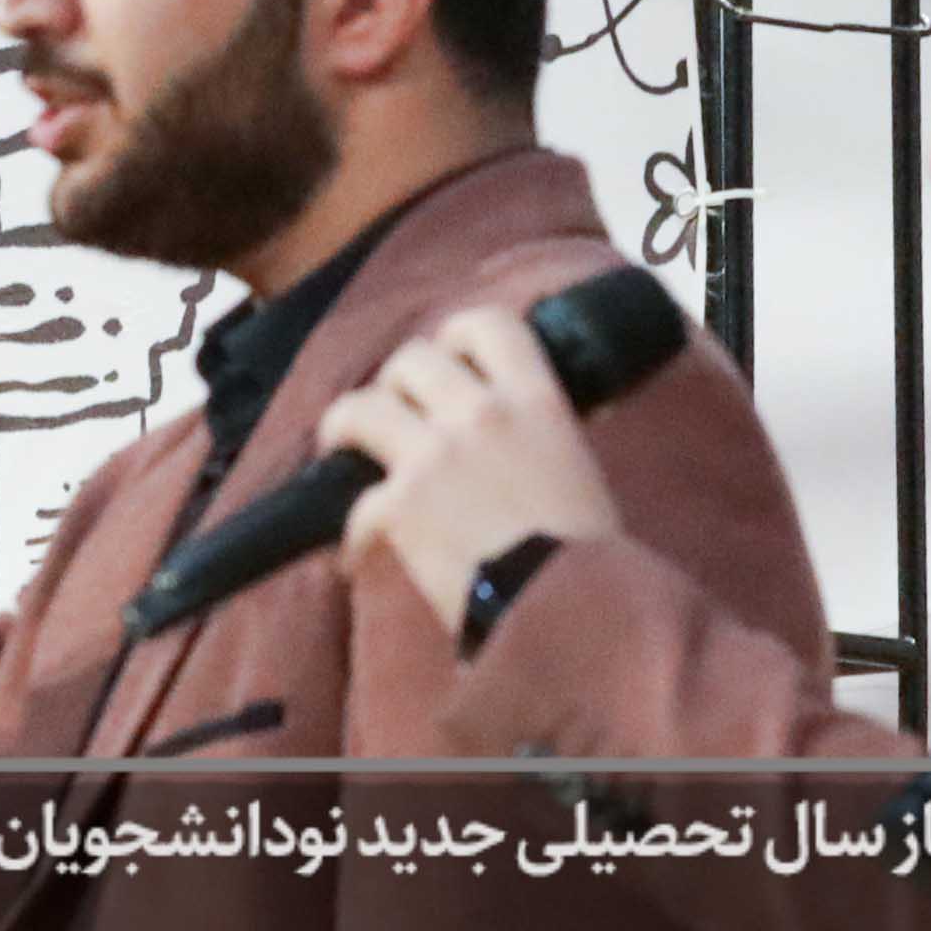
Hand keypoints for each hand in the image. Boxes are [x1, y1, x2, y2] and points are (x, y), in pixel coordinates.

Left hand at [322, 303, 629, 638]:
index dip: (456, 336)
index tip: (448, 359)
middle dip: (396, 384)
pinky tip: (357, 558)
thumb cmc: (587, 547)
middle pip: (412, 360)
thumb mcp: (577, 464)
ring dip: (346, 428)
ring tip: (343, 452)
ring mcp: (433, 457)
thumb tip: (520, 436)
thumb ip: (539, 433)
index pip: (487, 324)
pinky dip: (353, 534)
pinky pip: (354, 505)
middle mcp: (480, 412)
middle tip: (396, 414)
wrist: (565, 606)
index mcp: (534, 397)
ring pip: (359, 408)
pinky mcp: (398, 507)